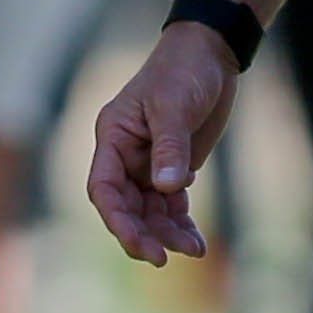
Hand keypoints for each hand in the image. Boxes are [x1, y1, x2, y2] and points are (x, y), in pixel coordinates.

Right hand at [87, 22, 241, 265]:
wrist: (210, 54)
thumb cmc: (183, 70)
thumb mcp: (174, 105)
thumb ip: (170, 146)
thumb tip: (168, 187)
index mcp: (113, 137)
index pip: (103, 187)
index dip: (117, 218)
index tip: (139, 243)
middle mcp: (125, 155)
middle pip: (125, 206)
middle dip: (142, 234)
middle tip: (163, 259)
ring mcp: (148, 164)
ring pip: (149, 211)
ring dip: (166, 233)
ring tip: (193, 250)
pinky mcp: (173, 167)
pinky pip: (171, 205)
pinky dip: (181, 224)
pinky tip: (195, 241)